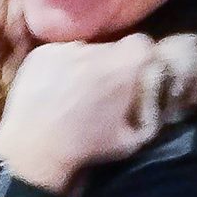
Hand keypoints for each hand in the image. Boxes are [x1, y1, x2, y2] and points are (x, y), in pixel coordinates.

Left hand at [0, 34, 196, 192]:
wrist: (33, 153)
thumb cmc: (86, 149)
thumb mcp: (131, 140)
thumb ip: (151, 114)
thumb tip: (162, 100)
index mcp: (123, 67)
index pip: (143, 43)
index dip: (141, 58)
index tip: (135, 74)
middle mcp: (95, 50)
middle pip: (112, 46)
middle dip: (112, 63)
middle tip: (102, 89)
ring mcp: (65, 49)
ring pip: (84, 50)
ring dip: (84, 66)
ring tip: (74, 93)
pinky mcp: (41, 53)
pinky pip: (59, 53)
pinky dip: (60, 67)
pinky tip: (54, 90)